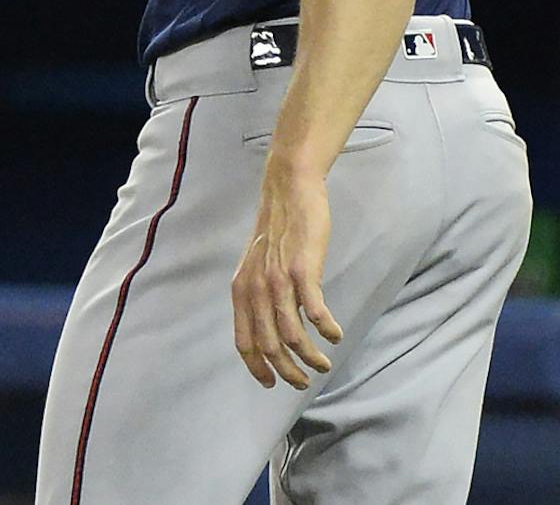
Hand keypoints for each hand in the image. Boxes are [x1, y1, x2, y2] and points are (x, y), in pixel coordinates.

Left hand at [230, 161, 343, 389]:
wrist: (288, 192)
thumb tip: (269, 328)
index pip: (244, 340)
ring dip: (310, 357)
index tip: (271, 384)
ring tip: (324, 364)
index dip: (257, 366)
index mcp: (241, 289)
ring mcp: (278, 280)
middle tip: (304, 381)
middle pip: (269, 345)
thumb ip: (259, 295)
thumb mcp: (256, 266)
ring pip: (292, 335)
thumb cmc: (277, 232)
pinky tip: (335, 335)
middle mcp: (255, 288)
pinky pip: (315, 312)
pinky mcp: (303, 270)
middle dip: (288, 371)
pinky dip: (327, 329)